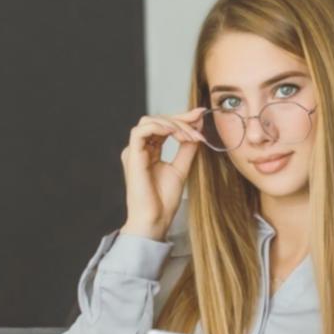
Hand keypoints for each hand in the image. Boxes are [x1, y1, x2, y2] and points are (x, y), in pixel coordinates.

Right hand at [119, 109, 206, 240]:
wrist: (156, 219)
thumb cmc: (164, 199)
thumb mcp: (182, 167)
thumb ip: (188, 147)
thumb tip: (198, 126)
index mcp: (150, 151)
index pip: (164, 126)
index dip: (182, 118)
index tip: (201, 114)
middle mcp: (140, 149)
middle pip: (157, 120)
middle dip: (181, 118)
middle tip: (199, 123)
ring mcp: (134, 151)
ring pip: (149, 121)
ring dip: (173, 124)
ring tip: (190, 136)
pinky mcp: (132, 155)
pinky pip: (141, 131)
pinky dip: (160, 128)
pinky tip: (177, 134)